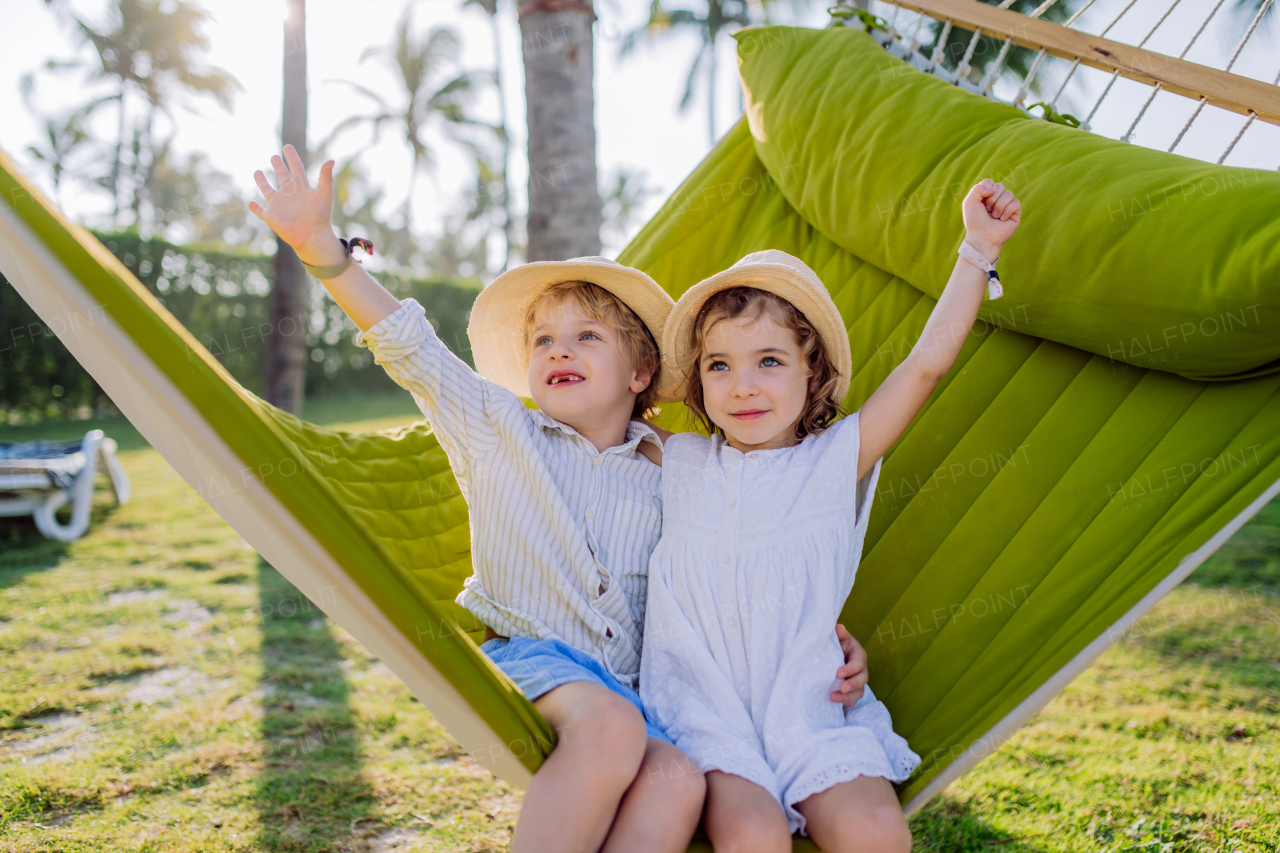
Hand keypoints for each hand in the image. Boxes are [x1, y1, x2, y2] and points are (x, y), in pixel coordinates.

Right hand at [247, 144, 344, 266]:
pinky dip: (255, 208)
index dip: (291, 157)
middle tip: (274, 157)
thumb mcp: (324, 194)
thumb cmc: (320, 217)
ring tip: (257, 172)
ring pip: (268, 191)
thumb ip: (326, 177)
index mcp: (301, 187)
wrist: (313, 237)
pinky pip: (261, 211)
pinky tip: (250, 203)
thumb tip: (331, 160)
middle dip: (278, 166)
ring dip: (262, 182)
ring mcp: (279, 205)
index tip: (287, 147)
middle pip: (282, 177)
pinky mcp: (272, 217)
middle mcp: (289, 194)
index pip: (296, 168)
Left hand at [830, 623, 867, 707]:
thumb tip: (839, 627)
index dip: (850, 669)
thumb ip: (840, 635)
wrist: (833, 660)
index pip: (858, 663)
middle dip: (853, 684)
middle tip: (842, 688)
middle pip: (862, 679)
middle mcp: (861, 670)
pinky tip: (833, 701)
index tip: (838, 673)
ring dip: (847, 696)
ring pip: (858, 692)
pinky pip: (852, 700)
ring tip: (833, 697)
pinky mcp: (852, 693)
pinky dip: (844, 702)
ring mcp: (857, 683)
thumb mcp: (839, 639)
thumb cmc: (837, 647)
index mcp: (858, 656)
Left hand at [961, 179, 1020, 261]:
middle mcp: (998, 199)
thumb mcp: (969, 202)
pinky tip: (1002, 219)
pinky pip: (1016, 203)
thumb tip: (993, 188)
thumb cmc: (975, 222)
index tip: (981, 202)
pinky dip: (1007, 211)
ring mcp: (1007, 205)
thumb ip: (977, 188)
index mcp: (986, 195)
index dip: (985, 190)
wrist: (982, 237)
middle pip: (1000, 186)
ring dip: (999, 206)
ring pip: (1009, 194)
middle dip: (992, 199)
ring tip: (994, 216)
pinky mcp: (1015, 213)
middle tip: (987, 210)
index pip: (990, 182)